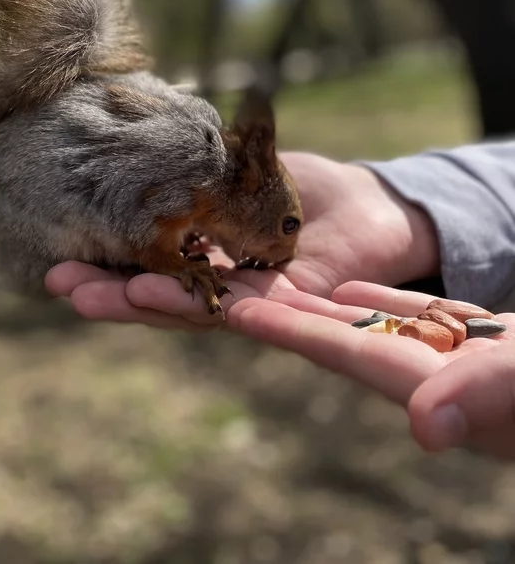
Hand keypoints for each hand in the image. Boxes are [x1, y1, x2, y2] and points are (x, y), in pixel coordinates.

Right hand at [45, 152, 440, 327]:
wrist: (373, 207)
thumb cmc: (304, 189)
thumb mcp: (243, 167)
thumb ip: (203, 165)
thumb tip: (147, 132)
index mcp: (203, 254)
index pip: (145, 264)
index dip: (103, 262)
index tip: (56, 251)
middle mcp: (218, 285)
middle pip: (156, 295)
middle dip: (106, 292)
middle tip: (55, 281)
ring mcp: (251, 301)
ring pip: (187, 308)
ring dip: (138, 303)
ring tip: (89, 296)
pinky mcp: (289, 307)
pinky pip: (240, 308)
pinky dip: (196, 301)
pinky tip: (154, 293)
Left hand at [226, 281, 514, 460]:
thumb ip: (476, 398)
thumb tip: (426, 427)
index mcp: (433, 384)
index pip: (342, 352)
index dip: (287, 330)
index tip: (234, 312)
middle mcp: (434, 377)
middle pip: (342, 339)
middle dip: (287, 317)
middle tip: (232, 295)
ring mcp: (457, 360)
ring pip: (374, 326)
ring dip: (327, 308)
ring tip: (280, 287)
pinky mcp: (482, 344)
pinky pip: (416, 317)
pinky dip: (381, 301)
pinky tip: (351, 290)